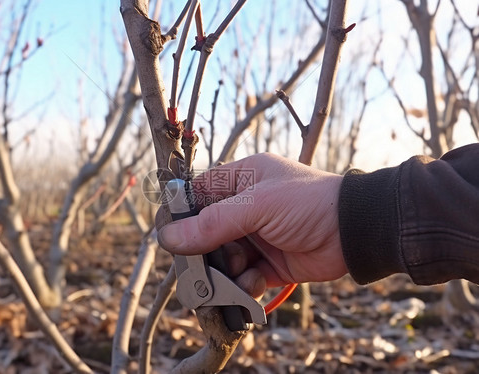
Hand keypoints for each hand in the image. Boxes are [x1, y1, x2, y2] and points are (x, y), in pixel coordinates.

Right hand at [157, 153, 347, 297]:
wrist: (355, 232)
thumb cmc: (309, 203)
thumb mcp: (257, 205)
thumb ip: (212, 223)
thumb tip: (169, 238)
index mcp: (241, 179)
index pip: (198, 194)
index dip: (182, 214)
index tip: (169, 236)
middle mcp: (246, 207)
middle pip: (206, 231)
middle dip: (204, 251)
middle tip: (202, 264)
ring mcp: (257, 236)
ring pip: (222, 258)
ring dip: (226, 270)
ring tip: (241, 270)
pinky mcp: (268, 263)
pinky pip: (242, 277)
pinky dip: (245, 283)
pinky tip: (256, 280)